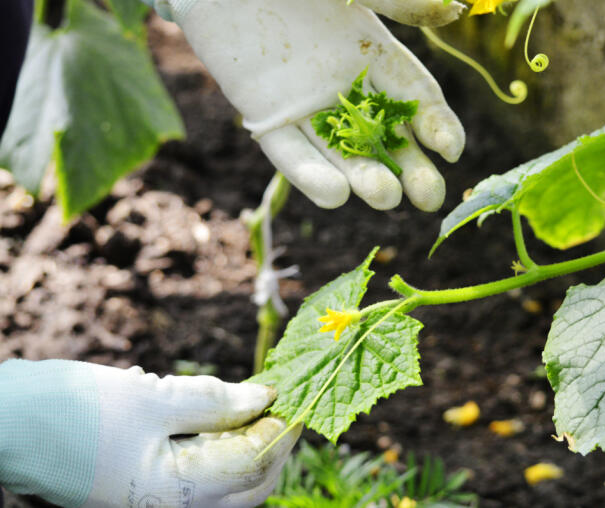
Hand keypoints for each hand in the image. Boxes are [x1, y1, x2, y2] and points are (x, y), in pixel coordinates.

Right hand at [0, 359, 298, 507]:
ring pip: (228, 486)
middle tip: (278, 399)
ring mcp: (158, 506)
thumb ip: (215, 401)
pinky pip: (200, 481)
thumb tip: (266, 396)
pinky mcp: (146, 494)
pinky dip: (217, 452)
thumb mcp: (150, 397)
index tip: (293, 391)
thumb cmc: (69, 410)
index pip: (255, 465)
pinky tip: (215, 420)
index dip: (281, 428)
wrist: (4, 425)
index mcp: (176, 495)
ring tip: (248, 407)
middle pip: (249, 484)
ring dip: (246, 447)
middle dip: (271, 442)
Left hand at [107, 0, 465, 211]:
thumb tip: (446, 6)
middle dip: (411, 171)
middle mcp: (348, 90)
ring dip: (366, 179)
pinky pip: (292, 154)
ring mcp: (308, 109)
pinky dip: (310, 176)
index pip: (416, 100)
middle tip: (429, 198)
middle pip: (388, 140)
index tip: (451, 150)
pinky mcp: (266, 119)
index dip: (437, 126)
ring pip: (343, 155)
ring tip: (386, 198)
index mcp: (376, 56)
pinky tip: (335, 195)